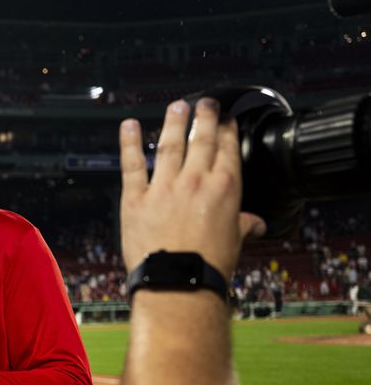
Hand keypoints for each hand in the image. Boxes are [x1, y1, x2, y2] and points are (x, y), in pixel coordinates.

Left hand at [119, 99, 266, 279]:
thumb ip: (243, 225)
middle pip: (200, 139)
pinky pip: (132, 164)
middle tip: (205, 102)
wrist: (179, 283)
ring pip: (169, 145)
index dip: (226, 130)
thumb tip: (256, 224)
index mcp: (225, 189)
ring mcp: (164, 187)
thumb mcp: (236, 241)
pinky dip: (128, 143)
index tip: (225, 118)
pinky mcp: (136, 199)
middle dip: (204, 117)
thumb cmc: (210, 266)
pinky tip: (127, 125)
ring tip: (176, 106)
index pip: (226, 149)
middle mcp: (195, 181)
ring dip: (173, 122)